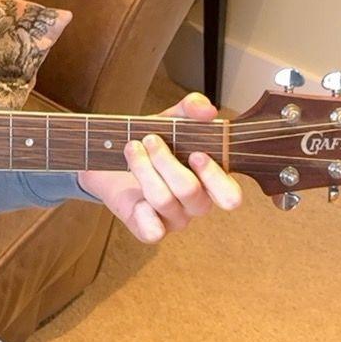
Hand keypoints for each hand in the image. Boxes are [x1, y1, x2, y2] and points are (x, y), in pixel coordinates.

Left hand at [78, 92, 241, 243]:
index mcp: (211, 181)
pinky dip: (143, 213)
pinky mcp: (149, 228)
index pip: (230, 195)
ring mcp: (174, 218)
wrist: (110, 156)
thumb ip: (190, 110)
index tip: (194, 153)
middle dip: (167, 163)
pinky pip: (152, 232)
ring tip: (132, 147)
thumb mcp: (169, 120)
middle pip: (191, 192)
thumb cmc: (150, 142)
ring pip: (164, 200)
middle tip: (151, 139)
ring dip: (143, 168)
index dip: (215, 177)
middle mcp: (196, 203)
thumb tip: (207, 110)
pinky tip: (135, 196)